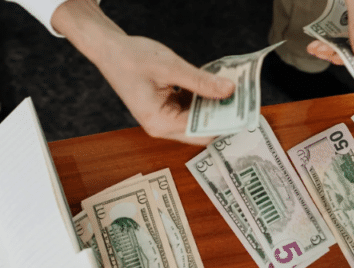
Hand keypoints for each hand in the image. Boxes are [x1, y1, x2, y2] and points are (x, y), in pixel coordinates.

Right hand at [52, 0, 234, 144]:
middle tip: (243, 99)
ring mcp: (163, 117)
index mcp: (160, 122)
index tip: (244, 111)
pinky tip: (215, 85)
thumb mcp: (171, 68)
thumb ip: (201, 81)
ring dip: (213, 105)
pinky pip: (189, 107)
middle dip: (221, 114)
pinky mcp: (165, 107)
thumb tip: (228, 90)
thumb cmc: (131, 58)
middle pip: (200, 128)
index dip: (224, 122)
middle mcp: (161, 125)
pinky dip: (202, 97)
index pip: (201, 131)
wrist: (109, 49)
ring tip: (232, 90)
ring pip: (196, 117)